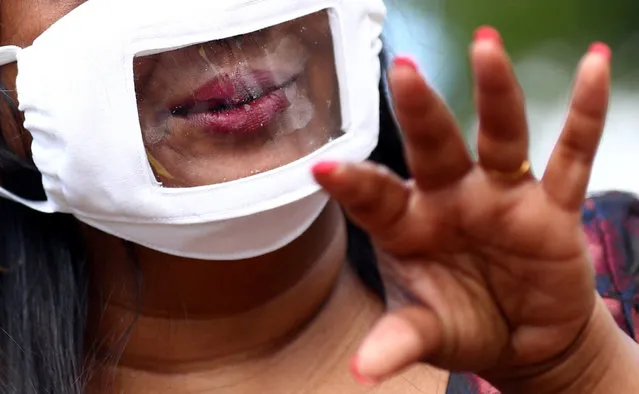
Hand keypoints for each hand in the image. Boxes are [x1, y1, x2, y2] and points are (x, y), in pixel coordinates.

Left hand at [312, 27, 611, 387]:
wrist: (521, 337)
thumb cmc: (462, 324)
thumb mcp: (427, 333)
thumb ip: (398, 342)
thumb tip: (362, 372)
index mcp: (411, 226)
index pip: (377, 198)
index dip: (352, 184)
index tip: (323, 167)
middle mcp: (453, 198)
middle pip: (434, 146)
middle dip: (420, 111)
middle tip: (404, 70)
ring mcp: (503, 196)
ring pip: (500, 136)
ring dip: (495, 93)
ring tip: (486, 46)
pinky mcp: (551, 206)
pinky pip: (572, 155)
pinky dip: (585, 114)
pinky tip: (596, 66)